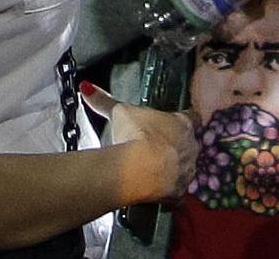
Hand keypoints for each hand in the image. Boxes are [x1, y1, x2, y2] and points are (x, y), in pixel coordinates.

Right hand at [81, 83, 195, 203]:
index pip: (192, 116)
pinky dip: (169, 190)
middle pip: (189, 143)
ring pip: (186, 167)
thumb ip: (105, 100)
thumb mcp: (119, 112)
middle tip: (158, 146)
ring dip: (174, 167)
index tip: (175, 121)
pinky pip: (178, 191)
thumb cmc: (134, 135)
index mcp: (182, 123)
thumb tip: (86, 87)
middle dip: (177, 144)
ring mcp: (187, 171)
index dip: (183, 118)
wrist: (137, 170)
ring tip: (155, 168)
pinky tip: (156, 189)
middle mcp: (191, 146)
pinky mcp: (179, 192)